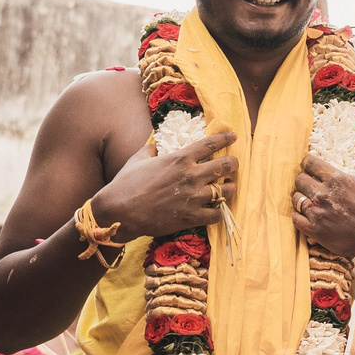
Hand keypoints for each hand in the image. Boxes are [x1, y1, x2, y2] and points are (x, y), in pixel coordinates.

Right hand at [91, 130, 238, 239]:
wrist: (120, 211)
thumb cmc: (126, 184)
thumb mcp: (137, 160)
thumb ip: (149, 150)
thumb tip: (153, 146)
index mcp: (180, 159)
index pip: (210, 144)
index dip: (225, 138)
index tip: (234, 137)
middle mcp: (191, 176)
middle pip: (226, 166)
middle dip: (233, 164)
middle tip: (233, 165)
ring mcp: (193, 197)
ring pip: (226, 191)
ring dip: (229, 188)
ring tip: (228, 187)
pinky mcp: (191, 217)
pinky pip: (217, 214)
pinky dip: (219, 212)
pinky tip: (216, 209)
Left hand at [292, 146, 354, 269]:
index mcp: (337, 179)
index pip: (310, 163)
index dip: (308, 162)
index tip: (309, 165)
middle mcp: (324, 195)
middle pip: (299, 179)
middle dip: (304, 179)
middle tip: (310, 183)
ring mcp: (318, 213)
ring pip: (295, 198)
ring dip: (301, 197)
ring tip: (309, 199)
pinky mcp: (315, 231)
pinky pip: (295, 217)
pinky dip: (299, 215)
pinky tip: (307, 214)